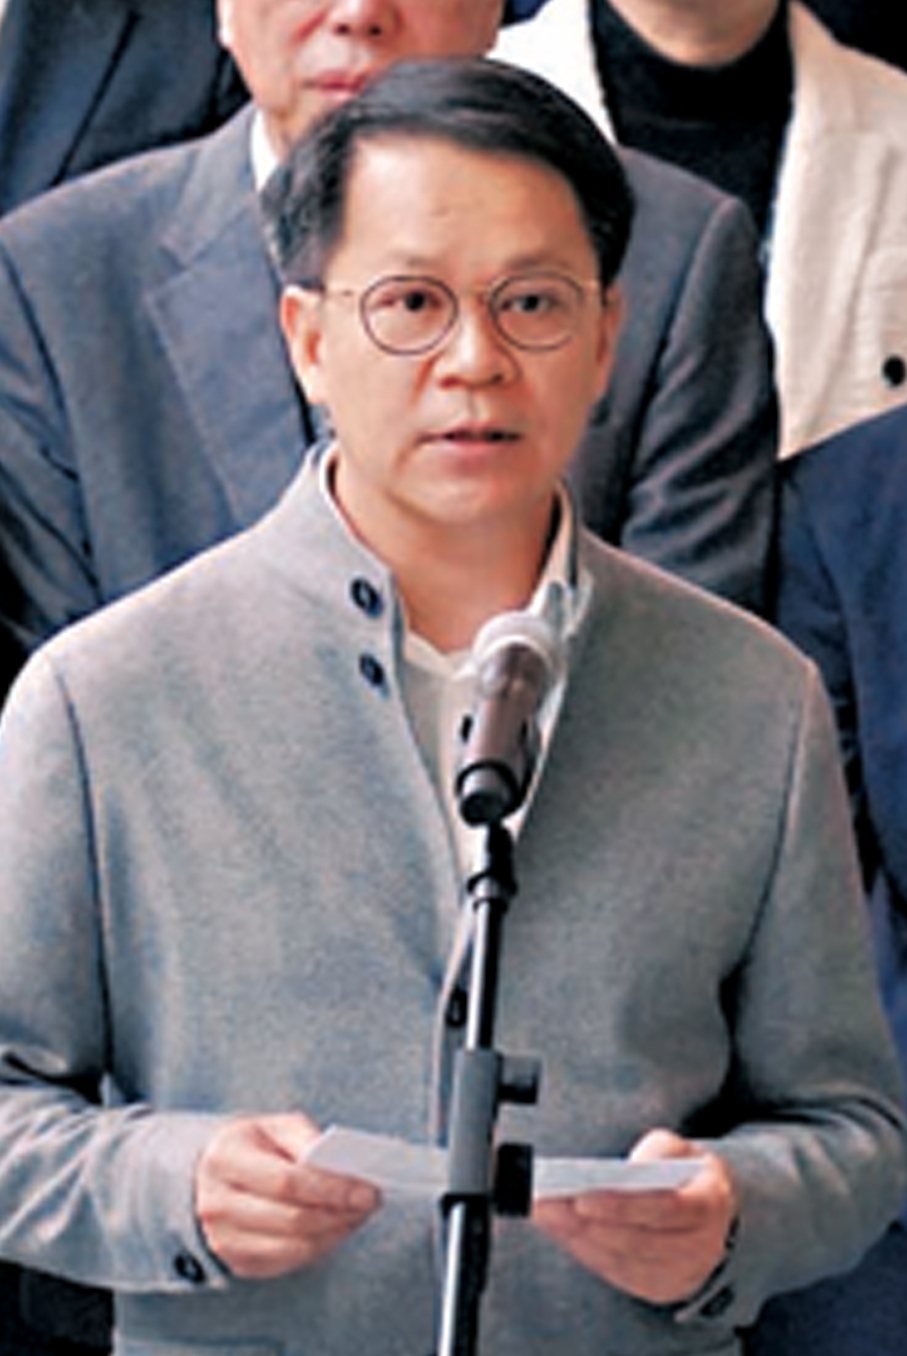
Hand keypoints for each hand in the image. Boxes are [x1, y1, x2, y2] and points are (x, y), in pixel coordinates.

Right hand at [195, 1113, 380, 1278]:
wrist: (208, 1176)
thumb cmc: (250, 1146)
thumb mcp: (273, 1127)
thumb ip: (305, 1139)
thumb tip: (340, 1163)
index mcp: (226, 1159)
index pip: (287, 1182)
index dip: (333, 1189)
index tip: (368, 1190)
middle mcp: (217, 1203)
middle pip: (293, 1219)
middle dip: (340, 1213)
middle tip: (370, 1202)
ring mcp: (224, 1239)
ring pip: (294, 1248)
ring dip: (335, 1233)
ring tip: (357, 1214)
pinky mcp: (237, 1262)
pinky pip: (288, 1262)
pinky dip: (320, 1247)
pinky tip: (336, 1227)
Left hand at [532, 1129, 736, 1304]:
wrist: (715, 1216)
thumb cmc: (689, 1176)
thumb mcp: (683, 1149)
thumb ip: (659, 1149)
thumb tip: (630, 1167)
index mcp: (709, 1204)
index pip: (665, 1209)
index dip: (622, 1206)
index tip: (581, 1198)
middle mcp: (701, 1246)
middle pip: (637, 1240)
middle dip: (587, 1223)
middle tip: (547, 1206)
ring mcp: (681, 1274)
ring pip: (623, 1262)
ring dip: (579, 1239)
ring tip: (546, 1216)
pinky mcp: (660, 1288)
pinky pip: (618, 1275)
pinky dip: (586, 1254)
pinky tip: (562, 1233)